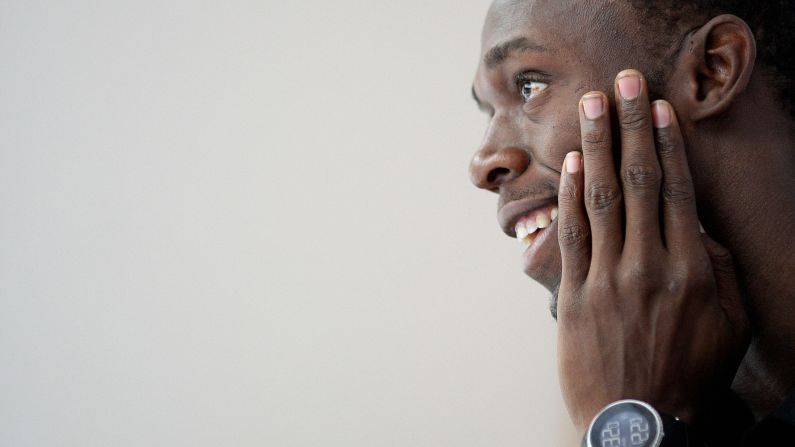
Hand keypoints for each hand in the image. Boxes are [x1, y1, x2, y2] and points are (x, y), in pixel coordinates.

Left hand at [555, 69, 750, 431]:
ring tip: (592, 106)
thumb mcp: (731, 324)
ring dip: (595, 146)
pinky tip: (569, 165)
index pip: (678, 191)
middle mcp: (650, 265)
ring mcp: (609, 278)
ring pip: (601, 199)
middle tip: (624, 83)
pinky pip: (572, 235)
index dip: (666, 145)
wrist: (640, 422)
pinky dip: (569, 197)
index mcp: (693, 269)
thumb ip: (720, 270)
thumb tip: (700, 228)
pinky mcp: (576, 295)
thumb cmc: (691, 373)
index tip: (659, 109)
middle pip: (638, 181)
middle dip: (630, 126)